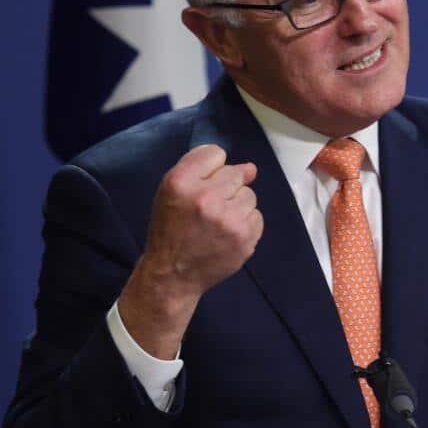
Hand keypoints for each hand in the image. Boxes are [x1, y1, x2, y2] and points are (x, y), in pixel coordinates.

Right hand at [118, 145, 262, 358]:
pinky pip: (257, 216)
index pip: (215, 153)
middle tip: (209, 209)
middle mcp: (206, 197)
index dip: (210, 168)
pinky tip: (227, 234)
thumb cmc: (170, 229)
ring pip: (249, 195)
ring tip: (218, 222)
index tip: (201, 185)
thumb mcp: (170, 192)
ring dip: (237, 206)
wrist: (173, 274)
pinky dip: (245, 223)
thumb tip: (251, 169)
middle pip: (236, 173)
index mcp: (181, 182)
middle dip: (225, 188)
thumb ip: (203, 169)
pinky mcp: (244, 238)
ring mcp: (228, 219)